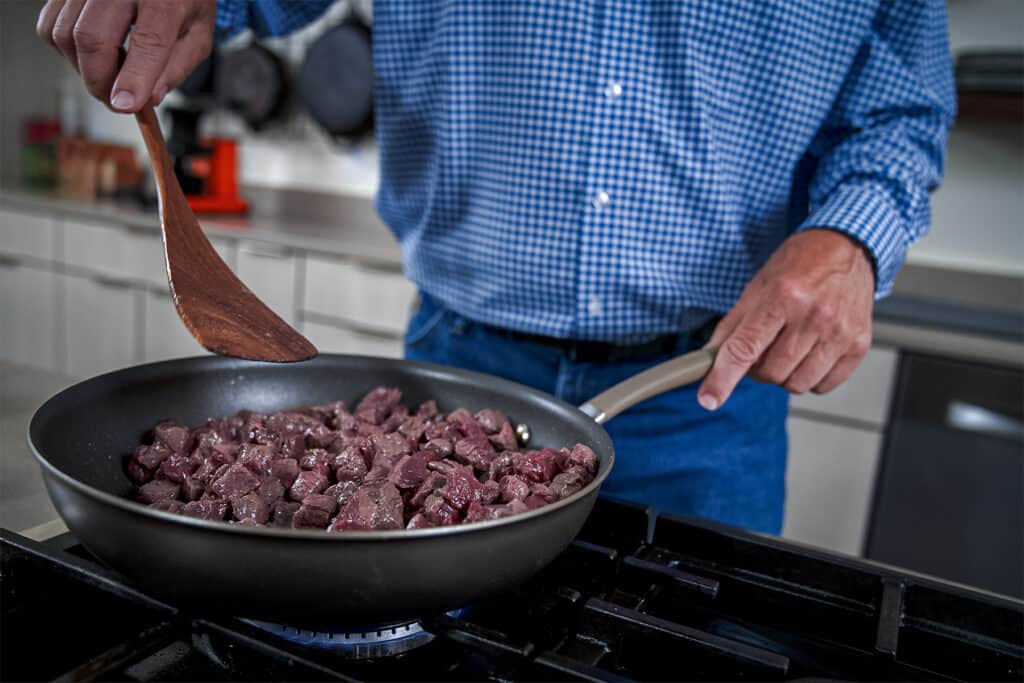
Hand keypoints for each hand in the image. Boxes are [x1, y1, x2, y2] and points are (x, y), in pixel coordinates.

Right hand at [37, 0, 215, 111]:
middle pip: (92, 38)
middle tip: (116, 101)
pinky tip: (94, 55)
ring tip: (111, 73)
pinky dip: (68, 52)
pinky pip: (51, 27)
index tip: (125, 105)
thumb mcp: (197, 33)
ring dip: (84, 70)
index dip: (134, 78)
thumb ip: (177, 67)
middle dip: (100, 82)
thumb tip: (149, 98)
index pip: (147, 41)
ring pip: (65, 35)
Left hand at [697, 229, 874, 409]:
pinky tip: (810, 353)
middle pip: (770, 373)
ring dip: (784, 375)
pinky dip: (810, 377)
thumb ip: (732, 327)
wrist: (846, 248)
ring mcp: (840, 332)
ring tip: (788, 347)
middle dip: (758, 369)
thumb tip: (708, 359)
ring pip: (797, 385)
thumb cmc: (799, 264)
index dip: (723, 378)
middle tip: (763, 348)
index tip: (709, 399)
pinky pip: (823, 385)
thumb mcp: (757, 287)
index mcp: (783, 296)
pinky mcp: (858, 345)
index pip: (745, 349)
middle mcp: (815, 315)